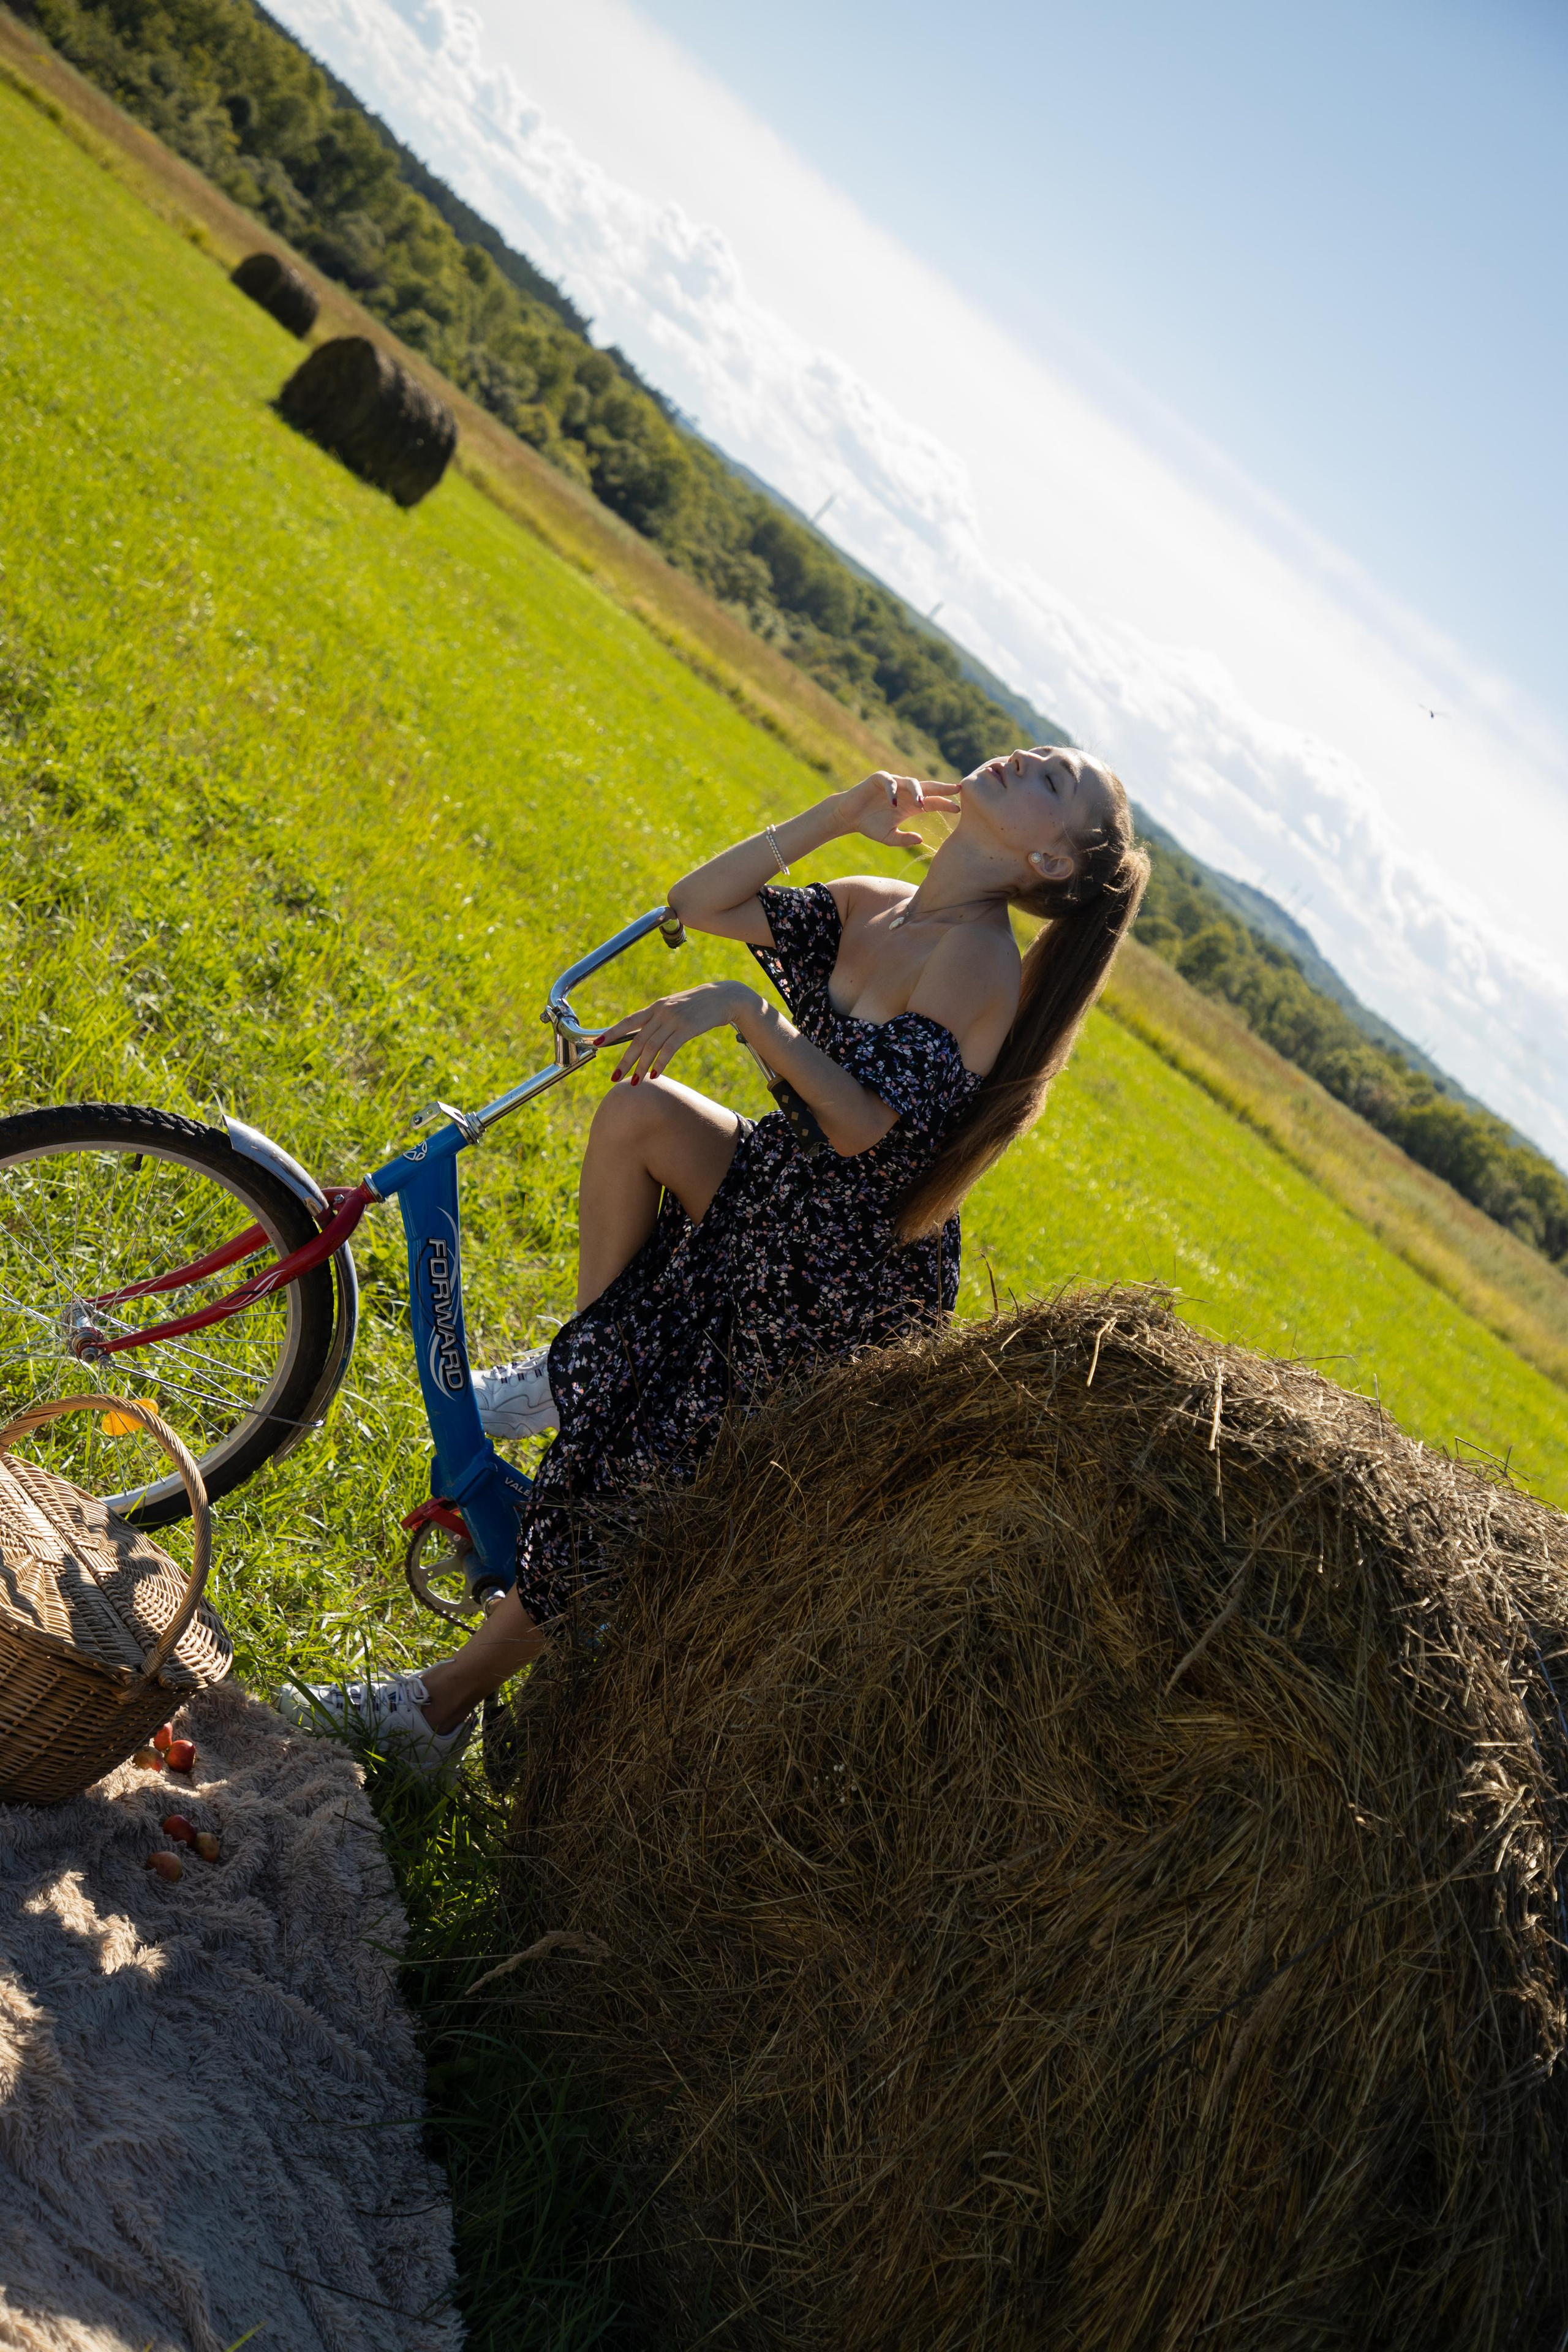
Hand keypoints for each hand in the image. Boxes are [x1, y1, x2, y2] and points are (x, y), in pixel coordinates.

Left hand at [598, 981, 755, 1083]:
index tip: (597, 1044)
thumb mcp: (675, 1007)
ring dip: (641, 1066)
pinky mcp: (687, 1028)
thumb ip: (660, 1019)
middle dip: (625, 1060)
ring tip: (635, 1082)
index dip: (611, 1032)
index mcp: (655, 1007)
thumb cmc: (699, 1005)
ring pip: (651, 1046)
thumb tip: (645, 1036)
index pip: (628, 1021)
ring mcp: (673, 1020)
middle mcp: (661, 1012)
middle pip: (637, 1039)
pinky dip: (660, 1063)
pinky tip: (655, 1074)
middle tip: (614, 1077)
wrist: (723, 997)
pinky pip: (669, 1049)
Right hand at [838, 770, 961, 850]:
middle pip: (928, 787)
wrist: (849, 817)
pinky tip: (893, 803)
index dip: (945, 804)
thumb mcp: (889, 837)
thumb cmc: (870, 826)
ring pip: (911, 782)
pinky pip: (889, 782)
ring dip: (917, 791)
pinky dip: (892, 791)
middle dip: (942, 788)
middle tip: (955, 789)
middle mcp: (906, 792)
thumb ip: (904, 840)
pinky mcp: (879, 779)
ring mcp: (893, 784)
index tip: (958, 809)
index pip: (933, 802)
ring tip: (921, 803)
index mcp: (911, 805)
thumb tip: (921, 839)